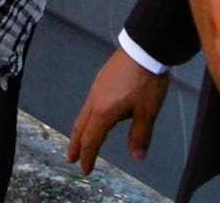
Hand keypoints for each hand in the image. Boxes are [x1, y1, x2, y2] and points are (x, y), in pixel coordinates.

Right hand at [66, 47, 169, 174]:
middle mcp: (95, 101)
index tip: (85, 170)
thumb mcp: (147, 111)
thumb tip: (136, 156)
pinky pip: (89, 104)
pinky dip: (87, 118)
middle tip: (71, 158)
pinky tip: (95, 117)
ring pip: (83, 114)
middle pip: (81, 127)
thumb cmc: (146, 81)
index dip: (88, 156)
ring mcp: (96, 89)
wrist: (143, 49)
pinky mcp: (101, 80)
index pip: (91, 139)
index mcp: (104, 112)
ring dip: (80, 131)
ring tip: (80, 140)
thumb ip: (140, 134)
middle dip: (76, 145)